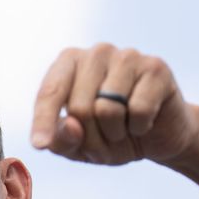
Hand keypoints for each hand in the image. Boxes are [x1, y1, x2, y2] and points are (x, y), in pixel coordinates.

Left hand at [30, 44, 198, 165]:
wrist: (160, 137)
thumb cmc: (111, 136)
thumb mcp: (79, 146)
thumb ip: (62, 140)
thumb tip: (70, 126)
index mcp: (69, 62)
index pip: (50, 92)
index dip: (43, 122)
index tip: (39, 145)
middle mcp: (97, 52)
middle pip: (79, 107)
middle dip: (91, 138)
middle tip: (105, 141)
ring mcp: (128, 56)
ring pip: (107, 110)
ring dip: (116, 134)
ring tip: (124, 129)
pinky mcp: (156, 68)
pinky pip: (138, 111)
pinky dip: (140, 127)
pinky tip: (146, 121)